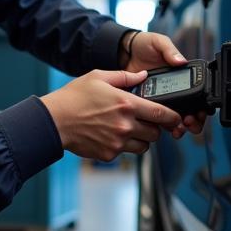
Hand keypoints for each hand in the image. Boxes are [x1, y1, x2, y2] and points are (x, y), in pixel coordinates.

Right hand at [40, 69, 181, 160]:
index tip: (176, 118)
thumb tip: (143, 76)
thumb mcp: (99, 77)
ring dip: (142, 139)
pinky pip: (126, 153)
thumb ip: (125, 76)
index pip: (161, 114)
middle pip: (155, 133)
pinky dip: (124, 146)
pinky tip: (112, 136)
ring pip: (144, 146)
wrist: (54, 121)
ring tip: (129, 129)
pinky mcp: (109, 154)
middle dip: (154, 128)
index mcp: (126, 104)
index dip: (173, 117)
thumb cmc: (74, 97)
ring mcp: (118, 142)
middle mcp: (125, 125)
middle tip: (145, 121)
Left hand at [122, 32, 206, 137]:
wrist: (124, 51)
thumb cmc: (144, 45)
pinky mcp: (147, 104)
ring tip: (178, 130)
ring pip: (174, 119)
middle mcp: (173, 90)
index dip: (201, 107)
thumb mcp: (159, 42)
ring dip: (180, 127)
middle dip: (193, 122)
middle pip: (189, 112)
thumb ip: (169, 50)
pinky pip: (156, 119)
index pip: (196, 95)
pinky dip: (162, 127)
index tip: (199, 113)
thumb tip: (181, 61)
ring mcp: (160, 99)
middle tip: (189, 123)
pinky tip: (164, 129)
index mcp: (180, 77)